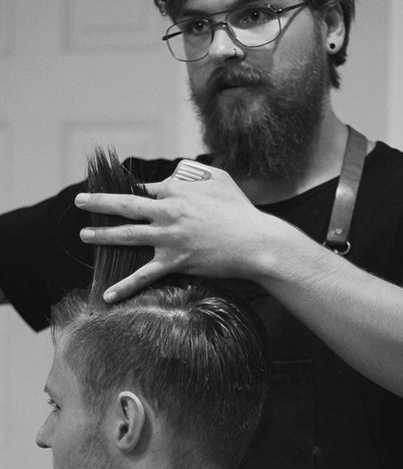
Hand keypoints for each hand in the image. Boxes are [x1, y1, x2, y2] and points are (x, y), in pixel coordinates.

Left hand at [75, 165, 270, 300]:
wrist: (256, 242)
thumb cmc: (240, 210)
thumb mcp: (220, 179)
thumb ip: (196, 173)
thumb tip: (178, 173)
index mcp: (177, 190)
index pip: (146, 189)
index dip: (135, 192)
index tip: (124, 196)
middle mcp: (168, 211)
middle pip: (126, 205)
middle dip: (99, 202)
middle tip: (80, 201)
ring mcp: (170, 237)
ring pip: (128, 235)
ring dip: (103, 236)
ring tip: (85, 235)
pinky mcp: (175, 261)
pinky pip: (144, 275)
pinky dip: (125, 286)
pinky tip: (108, 294)